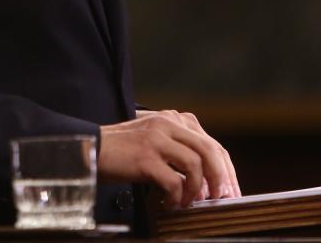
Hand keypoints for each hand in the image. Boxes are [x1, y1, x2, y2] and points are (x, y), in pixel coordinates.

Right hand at [97, 109, 239, 209]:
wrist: (90, 148)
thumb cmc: (122, 151)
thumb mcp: (155, 140)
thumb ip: (179, 149)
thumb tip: (208, 180)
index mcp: (174, 119)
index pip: (212, 144)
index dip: (226, 171)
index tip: (231, 192)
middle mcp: (168, 123)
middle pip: (210, 151)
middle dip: (220, 180)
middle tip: (220, 200)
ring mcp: (157, 138)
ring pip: (195, 165)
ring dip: (196, 190)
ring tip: (187, 202)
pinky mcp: (145, 156)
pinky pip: (174, 181)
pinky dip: (176, 196)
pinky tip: (169, 203)